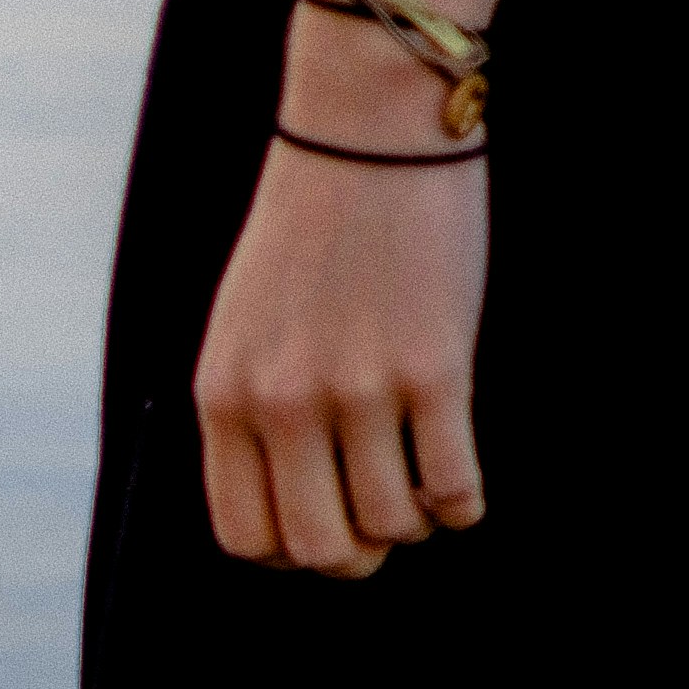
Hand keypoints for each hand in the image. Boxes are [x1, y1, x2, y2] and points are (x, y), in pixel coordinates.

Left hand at [194, 1, 491, 578]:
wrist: (368, 132)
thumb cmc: (311, 228)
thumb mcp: (244, 325)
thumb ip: (253, 407)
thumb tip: (293, 501)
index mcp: (225, 397)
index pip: (245, 536)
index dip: (291, 552)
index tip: (323, 525)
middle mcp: (282, 403)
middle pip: (319, 548)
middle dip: (356, 556)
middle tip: (382, 523)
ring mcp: (358, 389)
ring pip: (391, 524)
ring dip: (415, 521)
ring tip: (424, 484)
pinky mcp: (434, 368)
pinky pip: (453, 486)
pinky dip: (464, 503)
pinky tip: (463, 481)